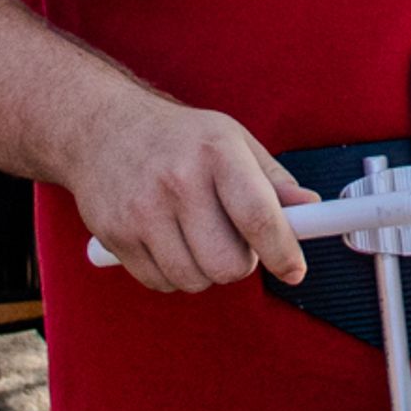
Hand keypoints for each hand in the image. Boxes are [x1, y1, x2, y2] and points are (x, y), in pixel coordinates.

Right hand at [61, 94, 315, 293]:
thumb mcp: (231, 140)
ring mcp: (141, 210)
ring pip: (194, 279)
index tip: (295, 270)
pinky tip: (169, 242)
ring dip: (206, 271)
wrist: (101, 127)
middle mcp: (178, 181)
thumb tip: (309, 210)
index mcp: (216, 152)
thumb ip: (272, 180)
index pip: (258, 216)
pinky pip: (161, 283)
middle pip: (227, 263)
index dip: (283, 252)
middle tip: (235, 242)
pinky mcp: (114, 234)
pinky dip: (174, 273)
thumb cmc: (177, 138)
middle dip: (240, 264)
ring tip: (198, 237)